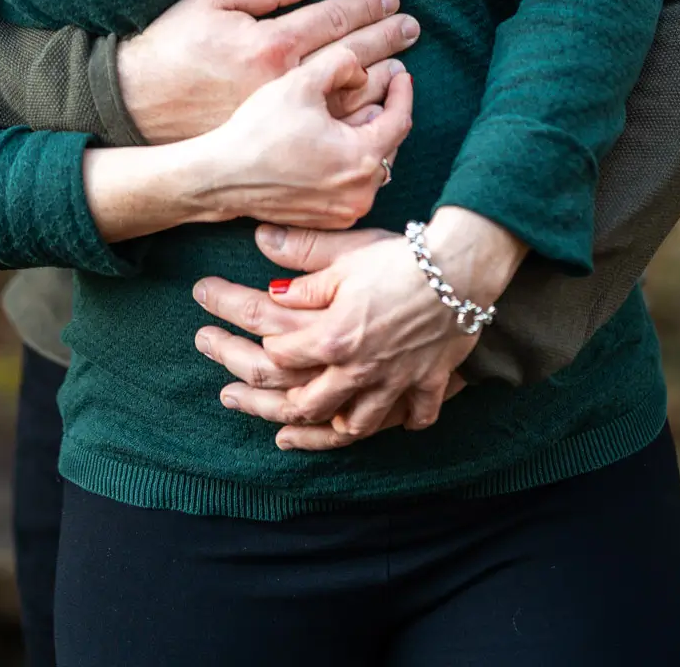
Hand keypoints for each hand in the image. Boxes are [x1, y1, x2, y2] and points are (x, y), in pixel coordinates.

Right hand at [116, 0, 419, 141]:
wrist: (144, 118)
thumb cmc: (174, 53)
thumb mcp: (211, 1)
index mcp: (273, 49)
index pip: (339, 24)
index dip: (370, 9)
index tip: (392, 0)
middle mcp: (289, 95)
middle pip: (360, 68)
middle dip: (389, 45)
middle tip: (410, 30)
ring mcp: (293, 138)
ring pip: (359, 115)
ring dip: (383, 90)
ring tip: (397, 69)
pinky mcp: (295, 169)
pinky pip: (343, 152)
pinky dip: (363, 132)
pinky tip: (371, 116)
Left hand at [193, 209, 525, 448]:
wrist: (463, 271)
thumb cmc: (402, 258)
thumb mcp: (346, 254)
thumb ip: (302, 261)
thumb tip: (261, 248)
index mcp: (331, 338)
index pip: (274, 350)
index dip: (242, 334)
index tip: (215, 318)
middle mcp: (357, 371)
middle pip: (300, 402)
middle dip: (256, 402)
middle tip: (224, 395)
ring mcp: (391, 384)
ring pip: (349, 424)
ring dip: (316, 430)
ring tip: (284, 431)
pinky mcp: (424, 385)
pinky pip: (408, 418)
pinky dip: (393, 424)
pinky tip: (375, 425)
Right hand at [197, 44, 412, 229]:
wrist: (220, 176)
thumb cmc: (258, 130)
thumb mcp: (301, 82)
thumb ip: (341, 62)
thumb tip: (362, 69)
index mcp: (362, 159)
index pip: (400, 119)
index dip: (402, 92)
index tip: (401, 73)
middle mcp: (361, 192)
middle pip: (390, 144)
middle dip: (386, 113)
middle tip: (381, 88)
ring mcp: (344, 211)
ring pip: (372, 166)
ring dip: (369, 137)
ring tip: (357, 112)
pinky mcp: (327, 219)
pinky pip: (353, 185)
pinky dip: (351, 161)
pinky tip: (334, 141)